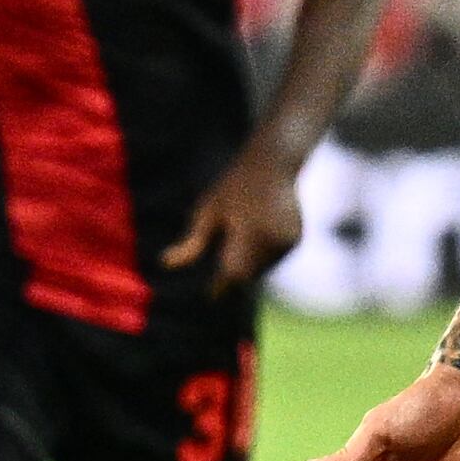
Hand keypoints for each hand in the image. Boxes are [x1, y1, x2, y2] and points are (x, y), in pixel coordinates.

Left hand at [159, 145, 306, 292]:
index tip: (211, 296)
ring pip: (261, 269)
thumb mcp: (207, 211)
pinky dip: (262, 256)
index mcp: (249, 231)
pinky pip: (273, 260)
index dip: (221, 286)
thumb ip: (191, 243)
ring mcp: (287, 240)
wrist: (273, 164)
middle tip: (230, 242)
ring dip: (248, 263)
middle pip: (247, 273)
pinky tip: (257, 230)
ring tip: (245, 228)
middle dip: (234, 270)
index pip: (233, 272)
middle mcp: (273, 238)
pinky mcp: (296, 240)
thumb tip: (163, 264)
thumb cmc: (233, 187)